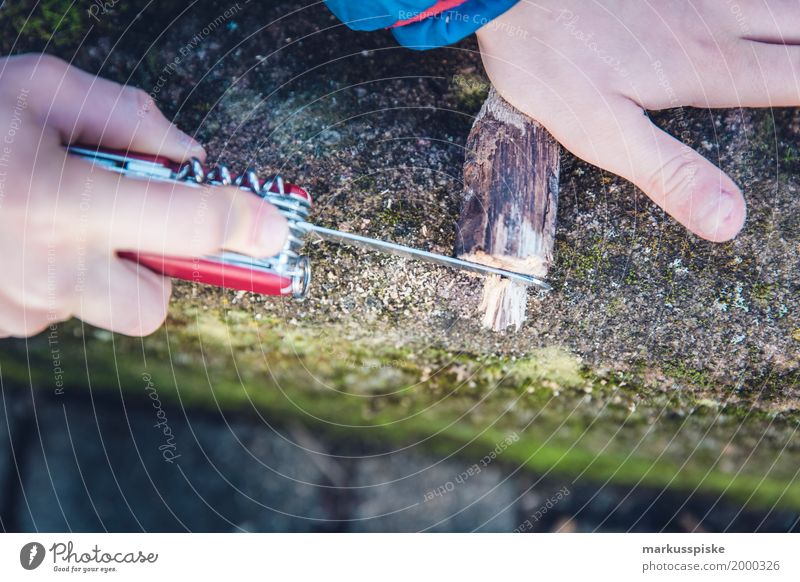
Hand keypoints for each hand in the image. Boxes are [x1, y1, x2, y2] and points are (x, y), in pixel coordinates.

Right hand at [0, 54, 287, 337]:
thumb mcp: (32, 88)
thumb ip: (123, 117)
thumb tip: (186, 152)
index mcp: (62, 204)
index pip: (191, 226)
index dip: (243, 225)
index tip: (271, 228)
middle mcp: (47, 270)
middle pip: (156, 301)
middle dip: (159, 268)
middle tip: (129, 222)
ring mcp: (18, 306)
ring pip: (101, 305)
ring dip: (97, 267)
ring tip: (46, 218)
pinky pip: (55, 307)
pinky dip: (54, 275)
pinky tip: (15, 236)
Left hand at [477, 0, 798, 241]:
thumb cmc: (552, 64)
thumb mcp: (606, 135)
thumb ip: (671, 174)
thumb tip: (731, 222)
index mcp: (704, 66)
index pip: (793, 78)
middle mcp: (712, 18)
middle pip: (797, 26)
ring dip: (794, 19)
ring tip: (797, 37)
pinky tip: (751, 7)